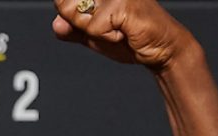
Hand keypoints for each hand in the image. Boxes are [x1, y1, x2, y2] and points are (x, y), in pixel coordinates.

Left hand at [51, 0, 195, 69]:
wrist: (161, 49)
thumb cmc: (131, 38)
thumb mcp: (93, 35)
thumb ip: (72, 29)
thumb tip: (56, 24)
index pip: (62, 0)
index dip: (70, 15)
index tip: (95, 20)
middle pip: (64, 5)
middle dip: (81, 24)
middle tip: (108, 26)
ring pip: (77, 17)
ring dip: (94, 31)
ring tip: (116, 28)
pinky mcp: (121, 3)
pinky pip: (94, 28)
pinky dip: (106, 37)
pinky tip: (124, 32)